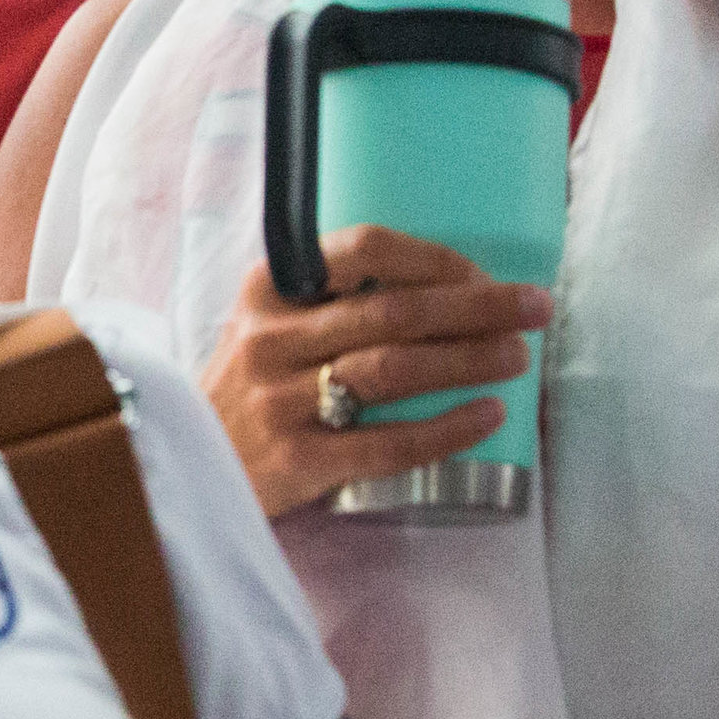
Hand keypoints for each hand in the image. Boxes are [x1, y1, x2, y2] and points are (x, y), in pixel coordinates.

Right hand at [200, 230, 555, 518]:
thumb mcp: (265, 326)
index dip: (434, 258)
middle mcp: (271, 340)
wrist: (184, 468)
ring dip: (469, 360)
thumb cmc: (246, 390)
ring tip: (518, 356)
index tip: (483, 273)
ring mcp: (281, 401)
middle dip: (476, 307)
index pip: (361, 250)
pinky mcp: (298, 460)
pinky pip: (389, 443)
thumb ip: (328, 299)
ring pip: (395, 370)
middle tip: (534, 308)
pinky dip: (447, 428)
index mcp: (267, 291)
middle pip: (393, 312)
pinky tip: (488, 416)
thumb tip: (444, 285)